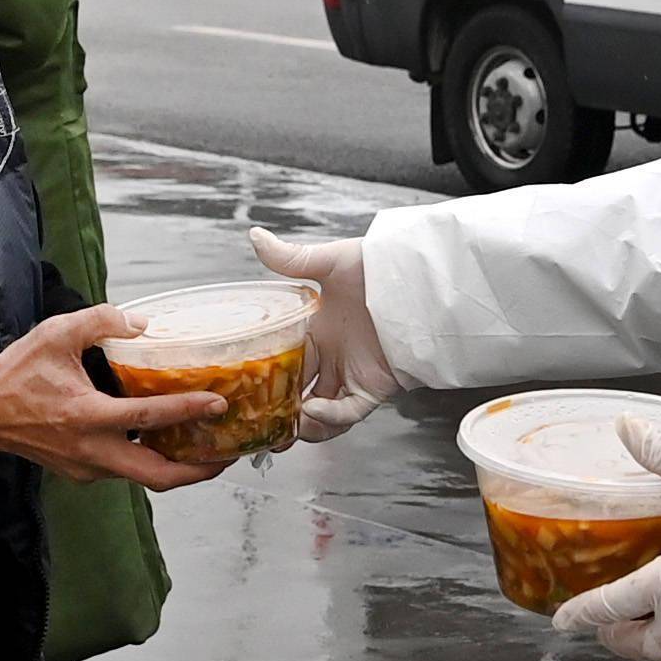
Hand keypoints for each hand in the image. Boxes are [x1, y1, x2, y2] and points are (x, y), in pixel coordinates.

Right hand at [0, 303, 221, 485]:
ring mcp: (87, 468)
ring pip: (144, 477)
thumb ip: (100, 321)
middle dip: (199, 470)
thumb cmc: (14, 374)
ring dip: (178, 466)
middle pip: (158, 476)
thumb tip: (143, 325)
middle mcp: (92, 451)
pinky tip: (167, 441)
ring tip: (208, 448)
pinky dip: (151, 460)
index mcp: (87, 417)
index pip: (149, 417)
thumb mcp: (54, 334)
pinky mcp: (82, 472)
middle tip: (228, 453)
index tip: (219, 402)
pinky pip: (126, 471)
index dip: (189, 410)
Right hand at [249, 227, 398, 441]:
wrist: (419, 282)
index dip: (261, 375)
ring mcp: (350, 374)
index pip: (281, 360)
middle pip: (296, 391)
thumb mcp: (331, 262)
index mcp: (315, 330)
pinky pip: (348, 412)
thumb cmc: (378, 267)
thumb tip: (256, 237)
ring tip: (285, 423)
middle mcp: (330, 356)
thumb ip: (291, 258)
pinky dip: (331, 417)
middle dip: (277, 408)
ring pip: (319, 411)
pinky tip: (315, 410)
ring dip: (301, 422)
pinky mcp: (373, 387)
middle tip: (255, 418)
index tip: (240, 385)